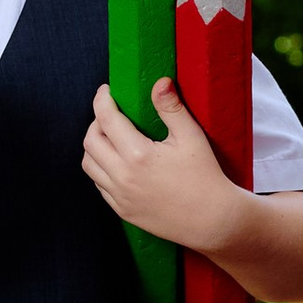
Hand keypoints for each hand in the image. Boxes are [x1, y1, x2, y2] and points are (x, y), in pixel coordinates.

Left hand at [82, 81, 302, 302]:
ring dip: (94, 146)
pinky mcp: (122, 210)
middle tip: (111, 113)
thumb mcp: (192, 138)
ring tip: (111, 137)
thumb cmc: (206, 177)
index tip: (106, 90)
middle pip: (90, 140)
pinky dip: (100, 168)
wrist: (213, 221)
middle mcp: (122, 176)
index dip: (102, 99)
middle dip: (96, 121)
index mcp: (138, 154)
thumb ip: (171, 108)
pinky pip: (99, 185)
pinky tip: (117, 161)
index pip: (106, 118)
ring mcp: (120, 196)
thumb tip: (159, 82)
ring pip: (89, 164)